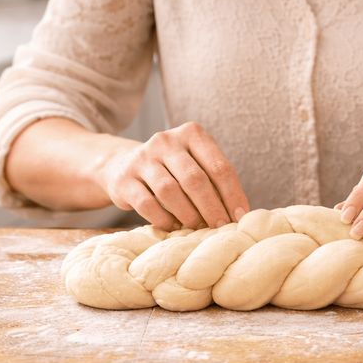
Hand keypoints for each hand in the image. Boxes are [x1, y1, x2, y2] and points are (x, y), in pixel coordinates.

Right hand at [96, 121, 248, 230]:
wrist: (123, 165)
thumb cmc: (173, 170)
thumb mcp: (195, 164)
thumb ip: (215, 181)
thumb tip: (240, 214)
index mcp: (191, 134)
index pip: (218, 166)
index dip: (232, 194)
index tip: (240, 217)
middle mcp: (166, 141)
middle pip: (195, 179)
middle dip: (211, 207)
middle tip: (220, 227)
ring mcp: (142, 159)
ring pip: (170, 191)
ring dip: (188, 215)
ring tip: (198, 228)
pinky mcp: (124, 179)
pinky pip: (147, 204)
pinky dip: (164, 219)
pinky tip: (174, 227)